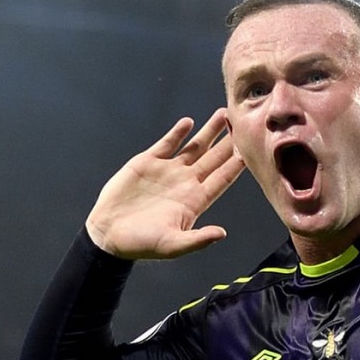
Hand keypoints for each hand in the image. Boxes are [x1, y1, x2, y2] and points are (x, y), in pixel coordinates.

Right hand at [85, 109, 244, 259]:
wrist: (108, 234)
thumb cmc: (141, 244)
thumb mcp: (172, 245)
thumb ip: (198, 240)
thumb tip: (222, 234)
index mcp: (194, 201)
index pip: (222, 179)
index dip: (236, 164)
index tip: (251, 149)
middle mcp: (185, 183)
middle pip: (213, 158)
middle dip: (229, 141)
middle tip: (243, 122)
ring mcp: (167, 171)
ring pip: (194, 147)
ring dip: (209, 131)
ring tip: (223, 114)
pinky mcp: (147, 163)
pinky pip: (167, 144)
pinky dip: (177, 133)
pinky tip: (189, 122)